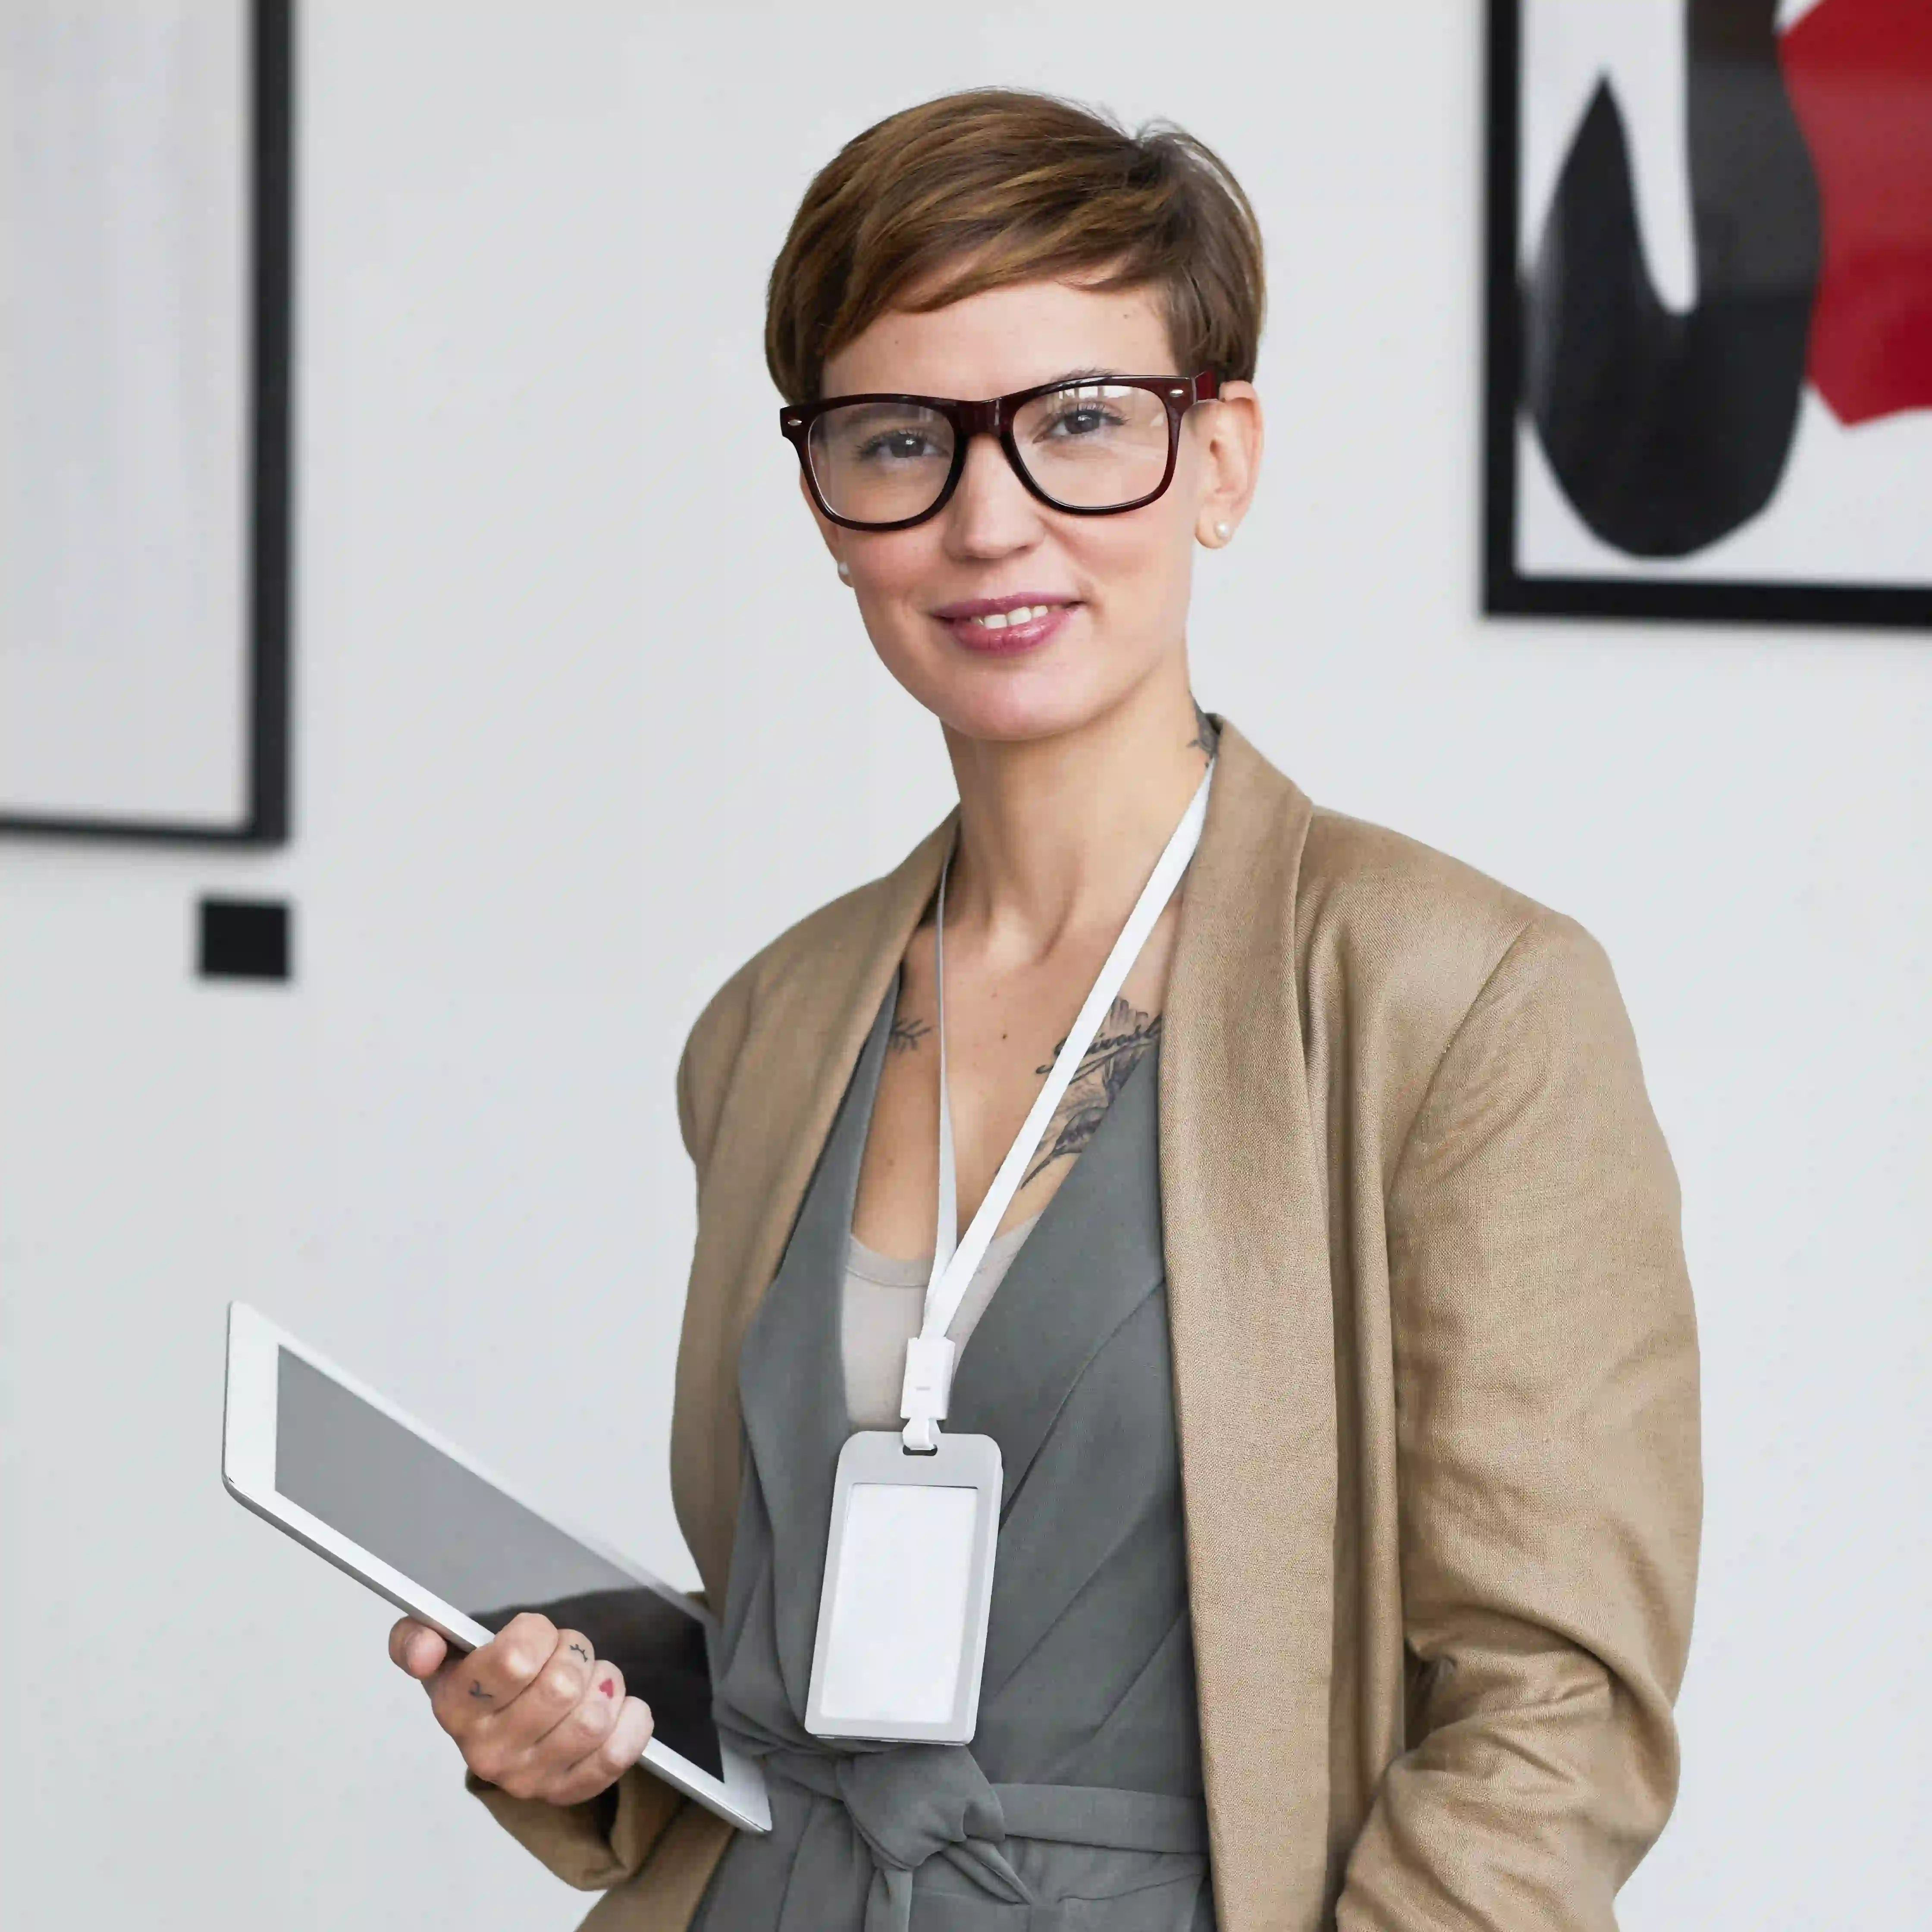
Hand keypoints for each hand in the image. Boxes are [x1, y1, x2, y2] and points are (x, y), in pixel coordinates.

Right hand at [389, 1611, 654, 1804]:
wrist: (496, 1730)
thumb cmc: (478, 1678)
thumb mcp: (442, 1648)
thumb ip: (416, 1638)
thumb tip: (424, 1651)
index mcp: (455, 1709)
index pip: (515, 1660)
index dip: (538, 1632)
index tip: (535, 1633)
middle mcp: (488, 1752)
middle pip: (563, 1687)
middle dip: (576, 1653)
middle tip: (567, 1653)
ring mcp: (529, 1779)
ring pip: (593, 1718)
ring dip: (603, 1683)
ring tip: (589, 1678)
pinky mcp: (569, 1791)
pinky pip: (616, 1755)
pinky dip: (630, 1720)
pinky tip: (617, 1705)